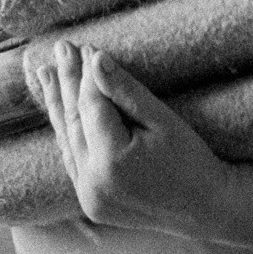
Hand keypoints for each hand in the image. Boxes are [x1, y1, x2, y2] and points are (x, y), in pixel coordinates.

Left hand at [35, 42, 233, 238]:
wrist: (206, 208)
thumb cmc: (191, 159)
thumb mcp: (162, 120)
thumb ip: (125, 91)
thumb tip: (95, 58)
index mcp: (112, 161)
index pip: (92, 105)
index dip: (88, 74)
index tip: (85, 45)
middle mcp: (93, 183)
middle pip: (74, 122)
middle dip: (67, 82)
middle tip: (60, 48)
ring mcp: (89, 197)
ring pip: (67, 142)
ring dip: (58, 106)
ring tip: (46, 73)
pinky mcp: (91, 204)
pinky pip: (74, 162)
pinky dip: (67, 134)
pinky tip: (61, 112)